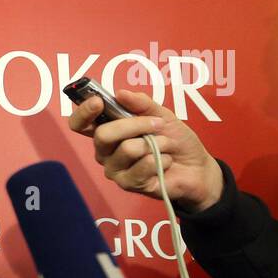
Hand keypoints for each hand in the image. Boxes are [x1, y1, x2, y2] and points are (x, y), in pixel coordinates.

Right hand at [69, 88, 223, 211]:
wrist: (196, 167)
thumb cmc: (176, 140)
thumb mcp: (162, 115)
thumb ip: (142, 104)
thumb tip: (120, 93)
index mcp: (107, 130)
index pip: (80, 123)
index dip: (84, 111)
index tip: (98, 101)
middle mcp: (105, 151)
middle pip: (103, 135)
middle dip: (134, 125)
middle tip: (156, 124)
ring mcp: (114, 169)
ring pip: (127, 149)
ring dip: (155, 144)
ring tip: (165, 147)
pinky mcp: (128, 184)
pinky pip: (142, 166)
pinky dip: (161, 160)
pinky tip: (164, 163)